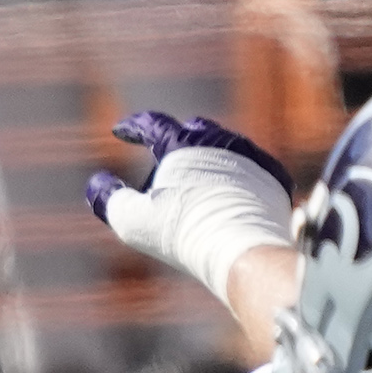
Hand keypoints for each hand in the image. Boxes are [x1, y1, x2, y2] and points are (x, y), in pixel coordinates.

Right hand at [88, 110, 298, 307]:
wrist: (241, 247)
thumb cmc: (179, 231)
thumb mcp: (130, 218)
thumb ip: (108, 197)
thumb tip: (98, 184)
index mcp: (181, 143)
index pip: (151, 124)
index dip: (132, 127)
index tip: (121, 131)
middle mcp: (219, 141)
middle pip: (193, 129)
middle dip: (176, 139)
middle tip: (164, 158)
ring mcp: (251, 157)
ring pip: (226, 148)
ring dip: (209, 159)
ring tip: (198, 181)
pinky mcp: (273, 178)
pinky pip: (252, 169)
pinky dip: (237, 177)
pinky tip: (229, 194)